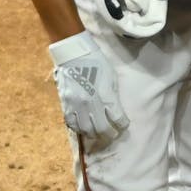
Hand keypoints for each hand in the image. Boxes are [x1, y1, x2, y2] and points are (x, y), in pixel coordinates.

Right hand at [48, 31, 128, 150]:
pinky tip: (85, 128)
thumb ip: (113, 97)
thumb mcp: (111, 78)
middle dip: (110, 135)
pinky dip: (80, 129)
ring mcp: (77, 105)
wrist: (74, 55)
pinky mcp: (66, 105)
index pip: (117, 118)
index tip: (124, 125)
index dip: (123, 125)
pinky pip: (72, 124)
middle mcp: (91, 102)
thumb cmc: (97, 64)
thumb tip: (115, 113)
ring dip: (95, 135)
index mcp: (105, 94)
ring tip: (100, 134)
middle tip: (113, 135)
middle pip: (102, 129)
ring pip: (86, 130)